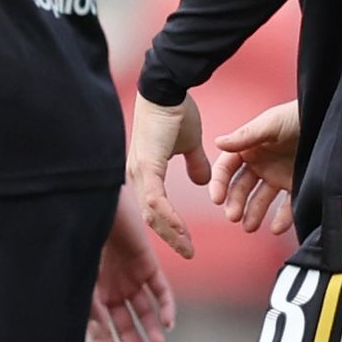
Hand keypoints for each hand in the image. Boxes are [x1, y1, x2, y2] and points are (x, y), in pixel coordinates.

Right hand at [86, 200, 173, 341]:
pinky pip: (159, 289)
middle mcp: (109, 290)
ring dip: (153, 329)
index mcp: (88, 296)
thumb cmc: (74, 239)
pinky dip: (165, 306)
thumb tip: (78, 337)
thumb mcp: (71, 278)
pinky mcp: (146, 264)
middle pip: (126, 326)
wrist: (92, 203)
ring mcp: (128, 277)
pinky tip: (169, 322)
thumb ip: (79, 305)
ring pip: (144, 311)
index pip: (101, 335)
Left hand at [124, 93, 208, 261]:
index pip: (155, 209)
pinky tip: (180, 229)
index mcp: (146, 172)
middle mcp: (137, 175)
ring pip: (152, 213)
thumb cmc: (177, 111)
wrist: (169, 89)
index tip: (186, 241)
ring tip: (187, 247)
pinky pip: (155, 200)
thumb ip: (195, 164)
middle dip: (171, 237)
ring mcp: (140, 172)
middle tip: (188, 252)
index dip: (170, 227)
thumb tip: (204, 182)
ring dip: (171, 232)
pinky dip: (168, 217)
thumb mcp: (190, 144)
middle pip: (151, 217)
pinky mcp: (147, 166)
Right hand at [206, 101, 302, 235]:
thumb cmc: (297, 114)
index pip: (227, 168)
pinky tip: (275, 228)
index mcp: (249, 148)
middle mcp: (260, 164)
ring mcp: (278, 175)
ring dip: (253, 213)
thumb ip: (246, 136)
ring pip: (261, 200)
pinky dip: (282, 218)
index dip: (219, 183)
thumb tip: (218, 142)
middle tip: (233, 217)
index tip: (216, 199)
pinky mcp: (297, 184)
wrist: (328, 117)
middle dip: (235, 203)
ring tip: (249, 227)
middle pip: (241, 188)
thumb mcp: (271, 123)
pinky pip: (287, 205)